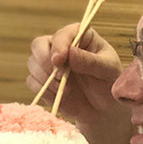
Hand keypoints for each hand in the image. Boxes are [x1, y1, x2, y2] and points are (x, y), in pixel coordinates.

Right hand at [27, 24, 133, 143]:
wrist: (104, 109)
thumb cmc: (110, 84)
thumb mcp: (107, 71)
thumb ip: (90, 61)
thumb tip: (69, 53)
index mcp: (80, 36)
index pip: (62, 34)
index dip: (58, 45)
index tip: (59, 60)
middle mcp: (61, 46)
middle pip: (38, 45)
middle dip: (44, 61)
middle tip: (58, 77)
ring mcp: (50, 64)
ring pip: (32, 63)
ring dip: (45, 79)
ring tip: (66, 91)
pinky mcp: (44, 81)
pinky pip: (32, 82)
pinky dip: (44, 91)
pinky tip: (60, 97)